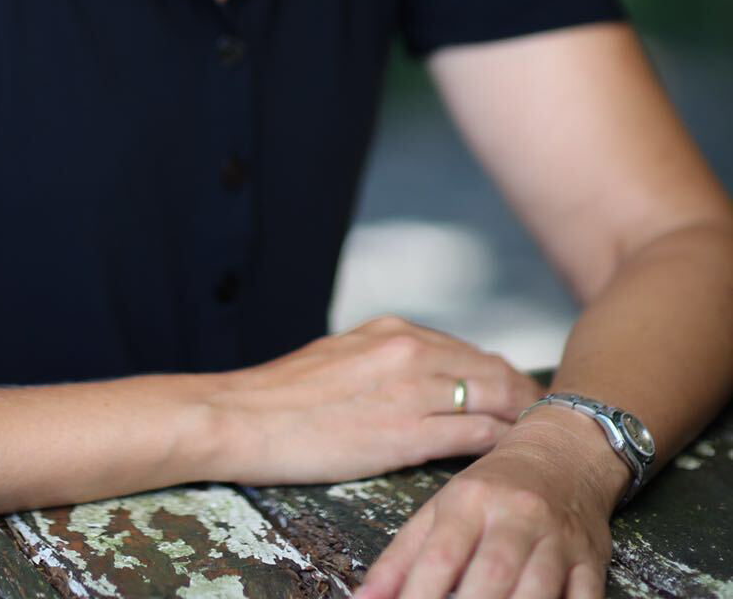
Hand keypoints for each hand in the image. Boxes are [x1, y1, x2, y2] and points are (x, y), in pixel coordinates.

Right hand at [210, 314, 544, 484]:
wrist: (239, 416)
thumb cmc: (282, 396)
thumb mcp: (340, 358)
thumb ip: (383, 361)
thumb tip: (415, 376)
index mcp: (392, 331)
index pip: (467, 350)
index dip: (502, 374)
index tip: (521, 393)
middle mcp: (407, 350)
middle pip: (491, 369)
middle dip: (523, 395)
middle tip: (549, 420)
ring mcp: (408, 390)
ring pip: (490, 399)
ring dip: (519, 419)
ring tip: (541, 441)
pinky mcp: (402, 434)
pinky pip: (471, 437)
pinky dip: (497, 445)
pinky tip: (511, 460)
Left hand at [352, 434, 613, 598]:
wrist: (563, 453)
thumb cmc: (491, 490)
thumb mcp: (440, 509)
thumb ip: (402, 557)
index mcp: (469, 500)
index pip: (442, 556)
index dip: (421, 595)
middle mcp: (514, 516)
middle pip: (491, 575)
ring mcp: (556, 539)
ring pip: (537, 589)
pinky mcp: (591, 560)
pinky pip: (585, 597)